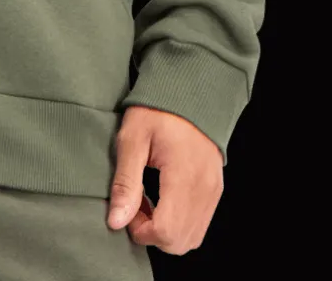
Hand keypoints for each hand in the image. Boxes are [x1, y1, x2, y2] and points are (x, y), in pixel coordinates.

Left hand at [106, 105, 223, 254]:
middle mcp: (204, 188)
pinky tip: (162, 200)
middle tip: (135, 205)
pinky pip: (199, 224)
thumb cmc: (157, 109)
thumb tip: (116, 221)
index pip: (166, 231)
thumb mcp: (132, 138)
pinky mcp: (215, 190)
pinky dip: (179, 223)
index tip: (128, 208)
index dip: (141, 230)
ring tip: (148, 202)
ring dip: (166, 231)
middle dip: (152, 234)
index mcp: (184, 175)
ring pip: (191, 238)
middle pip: (179, 242)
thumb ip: (125, 182)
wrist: (188, 90)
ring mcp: (213, 191)